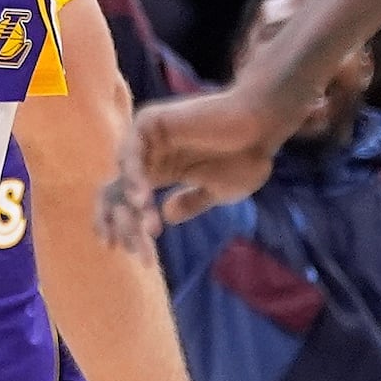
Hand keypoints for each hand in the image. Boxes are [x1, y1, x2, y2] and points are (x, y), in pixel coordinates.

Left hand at [116, 85, 300, 236]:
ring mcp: (147, 139)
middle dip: (126, 227)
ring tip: (149, 230)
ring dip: (130, 209)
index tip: (139, 258)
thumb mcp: (217, 192)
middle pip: (118, 195)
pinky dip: (133, 178)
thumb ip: (191, 203)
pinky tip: (144, 200)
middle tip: (142, 251)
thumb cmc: (246, 157)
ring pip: (121, 179)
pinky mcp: (149, 122)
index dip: (123, 229)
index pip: (126, 202)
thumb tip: (165, 216)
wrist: (262, 128)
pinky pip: (130, 152)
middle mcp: (150, 156)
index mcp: (162, 171)